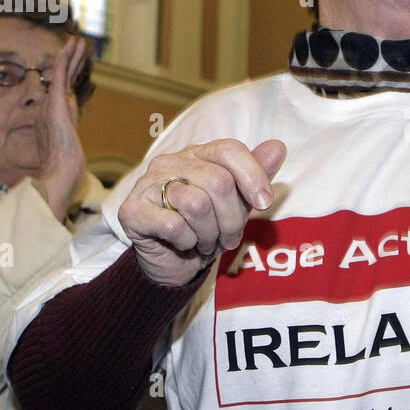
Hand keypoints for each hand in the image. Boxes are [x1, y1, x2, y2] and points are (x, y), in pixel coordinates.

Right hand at [34, 35, 87, 220]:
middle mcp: (52, 107)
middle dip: (71, 60)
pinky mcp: (55, 103)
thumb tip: (73, 158)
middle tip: (78, 43)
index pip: (64, 90)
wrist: (60, 171)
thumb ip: (66, 148)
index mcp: (55, 116)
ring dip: (71, 55)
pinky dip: (65, 60)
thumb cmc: (64, 168)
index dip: (70, 75)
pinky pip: (59, 75)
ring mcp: (52, 104)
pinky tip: (70, 47)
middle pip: (64, 78)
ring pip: (63, 73)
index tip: (75, 62)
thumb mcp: (67, 152)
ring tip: (79, 39)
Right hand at [118, 139, 286, 285]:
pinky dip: (187, 242)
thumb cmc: (207, 227)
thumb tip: (278, 147)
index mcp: (197, 154)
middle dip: (232, 219)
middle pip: (218, 181)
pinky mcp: (131, 210)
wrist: (173, 263)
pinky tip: (184, 244)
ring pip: (196, 204)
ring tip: (205, 240)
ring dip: (209, 233)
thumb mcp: (238, 203)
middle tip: (227, 236)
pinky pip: (173, 225)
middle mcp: (170, 162)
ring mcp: (147, 184)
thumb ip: (256, 175)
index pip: (230, 150)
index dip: (253, 176)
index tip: (265, 203)